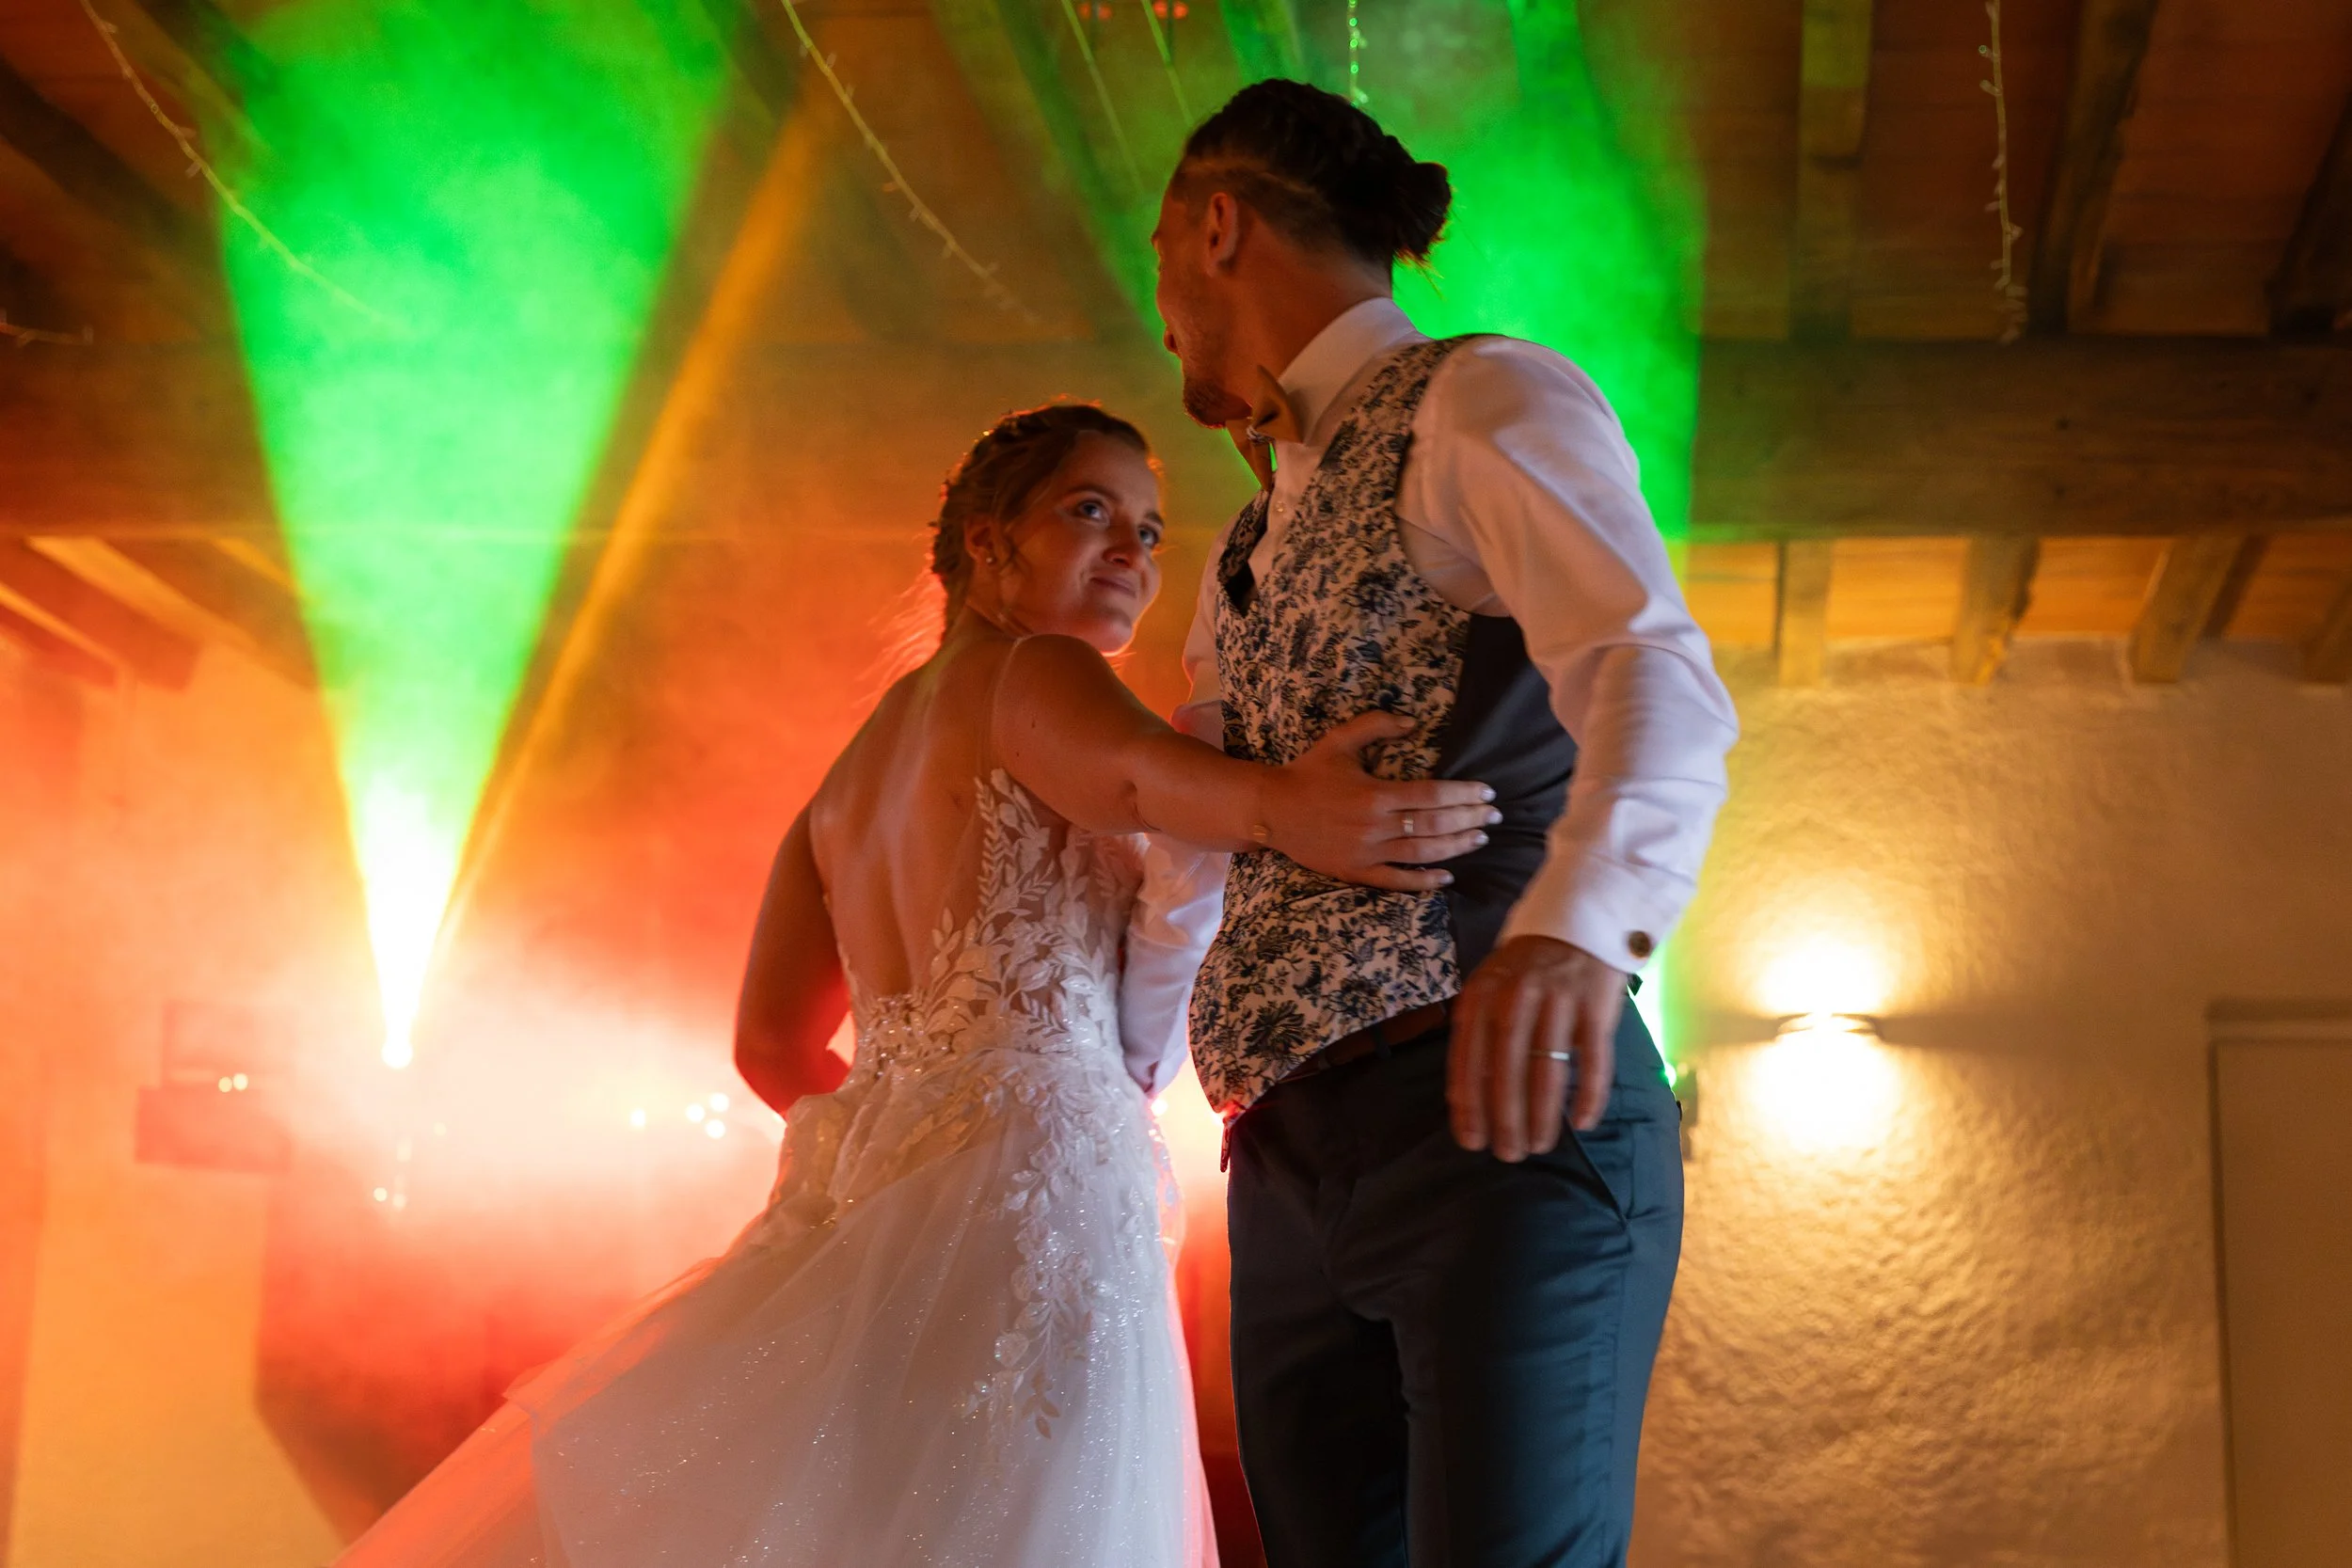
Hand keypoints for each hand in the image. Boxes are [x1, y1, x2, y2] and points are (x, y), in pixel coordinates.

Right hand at [1258, 712, 1498, 890]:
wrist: (1271, 810)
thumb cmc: (1308, 773)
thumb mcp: (1339, 740)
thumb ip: (1376, 726)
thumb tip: (1414, 723)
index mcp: (1375, 793)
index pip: (1432, 794)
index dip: (1464, 795)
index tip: (1487, 794)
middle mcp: (1375, 825)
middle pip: (1434, 824)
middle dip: (1469, 820)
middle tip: (1495, 817)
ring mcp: (1366, 852)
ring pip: (1422, 854)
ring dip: (1456, 847)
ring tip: (1480, 839)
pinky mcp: (1356, 872)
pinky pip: (1396, 881)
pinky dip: (1423, 881)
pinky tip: (1447, 877)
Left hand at [1448, 935, 1624, 1159]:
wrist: (1578, 923)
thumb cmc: (1526, 970)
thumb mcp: (1490, 990)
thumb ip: (1475, 1035)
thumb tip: (1460, 1099)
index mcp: (1483, 994)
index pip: (1469, 1056)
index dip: (1469, 1102)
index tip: (1471, 1140)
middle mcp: (1517, 995)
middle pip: (1507, 1065)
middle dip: (1505, 1116)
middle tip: (1508, 1154)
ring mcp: (1559, 998)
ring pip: (1548, 1065)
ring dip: (1543, 1112)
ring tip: (1539, 1145)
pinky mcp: (1596, 1004)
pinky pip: (1594, 1058)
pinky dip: (1590, 1094)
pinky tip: (1582, 1122)